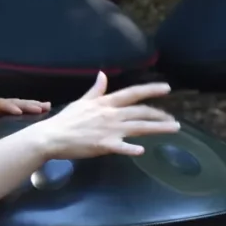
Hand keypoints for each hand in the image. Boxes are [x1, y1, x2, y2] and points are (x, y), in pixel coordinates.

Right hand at [32, 72, 177, 158]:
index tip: (167, 88)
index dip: (151, 90)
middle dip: (160, 115)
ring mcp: (108, 130)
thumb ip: (96, 90)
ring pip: (138, 127)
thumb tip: (102, 75)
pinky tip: (142, 150)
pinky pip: (121, 147)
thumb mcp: (81, 102)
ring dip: (158, 128)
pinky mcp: (103, 145)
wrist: (51, 136)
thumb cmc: (66, 120)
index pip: (132, 93)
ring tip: (174, 129)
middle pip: (141, 112)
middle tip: (174, 121)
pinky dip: (131, 148)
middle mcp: (111, 114)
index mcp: (106, 103)